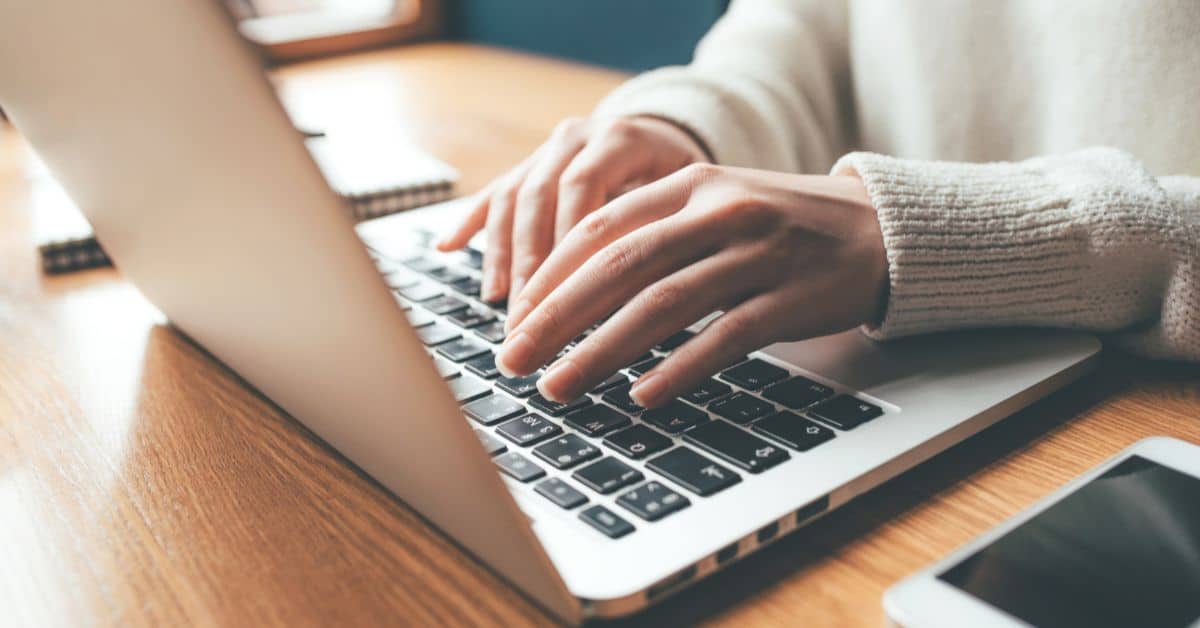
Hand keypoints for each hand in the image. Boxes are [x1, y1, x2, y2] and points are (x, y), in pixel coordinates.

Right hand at [436, 115, 709, 304]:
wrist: (669, 136)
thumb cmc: (687, 182)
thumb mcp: (689, 197)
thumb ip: (665, 230)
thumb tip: (652, 296)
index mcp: (621, 139)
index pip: (584, 189)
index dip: (568, 244)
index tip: (562, 297)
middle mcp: (578, 137)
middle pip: (540, 197)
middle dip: (530, 263)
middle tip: (526, 317)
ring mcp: (548, 149)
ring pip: (513, 197)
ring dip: (501, 254)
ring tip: (498, 301)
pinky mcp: (529, 165)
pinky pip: (493, 192)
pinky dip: (470, 222)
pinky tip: (446, 248)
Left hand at [494, 164, 887, 406]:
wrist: (880, 230)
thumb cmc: (783, 226)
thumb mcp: (717, 207)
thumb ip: (654, 233)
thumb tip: (572, 289)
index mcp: (692, 184)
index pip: (601, 227)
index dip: (550, 275)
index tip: (514, 317)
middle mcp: (720, 211)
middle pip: (620, 265)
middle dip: (557, 317)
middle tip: (514, 359)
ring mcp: (758, 253)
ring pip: (663, 303)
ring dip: (601, 351)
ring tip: (559, 386)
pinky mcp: (791, 298)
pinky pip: (724, 337)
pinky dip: (679, 368)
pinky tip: (642, 396)